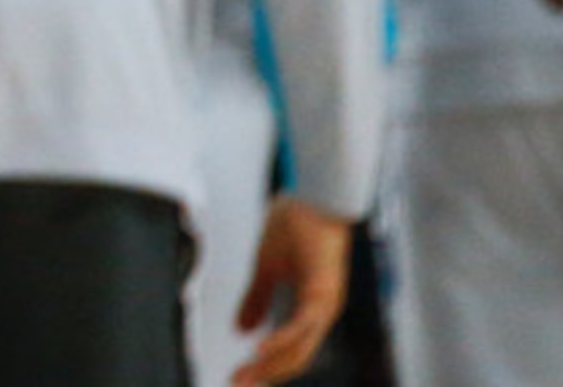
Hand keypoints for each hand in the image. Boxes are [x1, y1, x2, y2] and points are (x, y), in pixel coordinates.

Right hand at [231, 196, 350, 384]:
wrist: (317, 195)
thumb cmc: (297, 224)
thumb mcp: (267, 266)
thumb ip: (257, 298)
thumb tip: (243, 329)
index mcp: (311, 306)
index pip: (290, 347)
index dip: (266, 364)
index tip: (240, 374)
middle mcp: (322, 311)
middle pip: (296, 356)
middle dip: (265, 373)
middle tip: (237, 383)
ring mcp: (325, 304)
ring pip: (300, 348)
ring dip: (271, 364)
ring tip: (245, 375)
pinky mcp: (322, 293)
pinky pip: (301, 326)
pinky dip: (280, 340)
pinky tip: (259, 349)